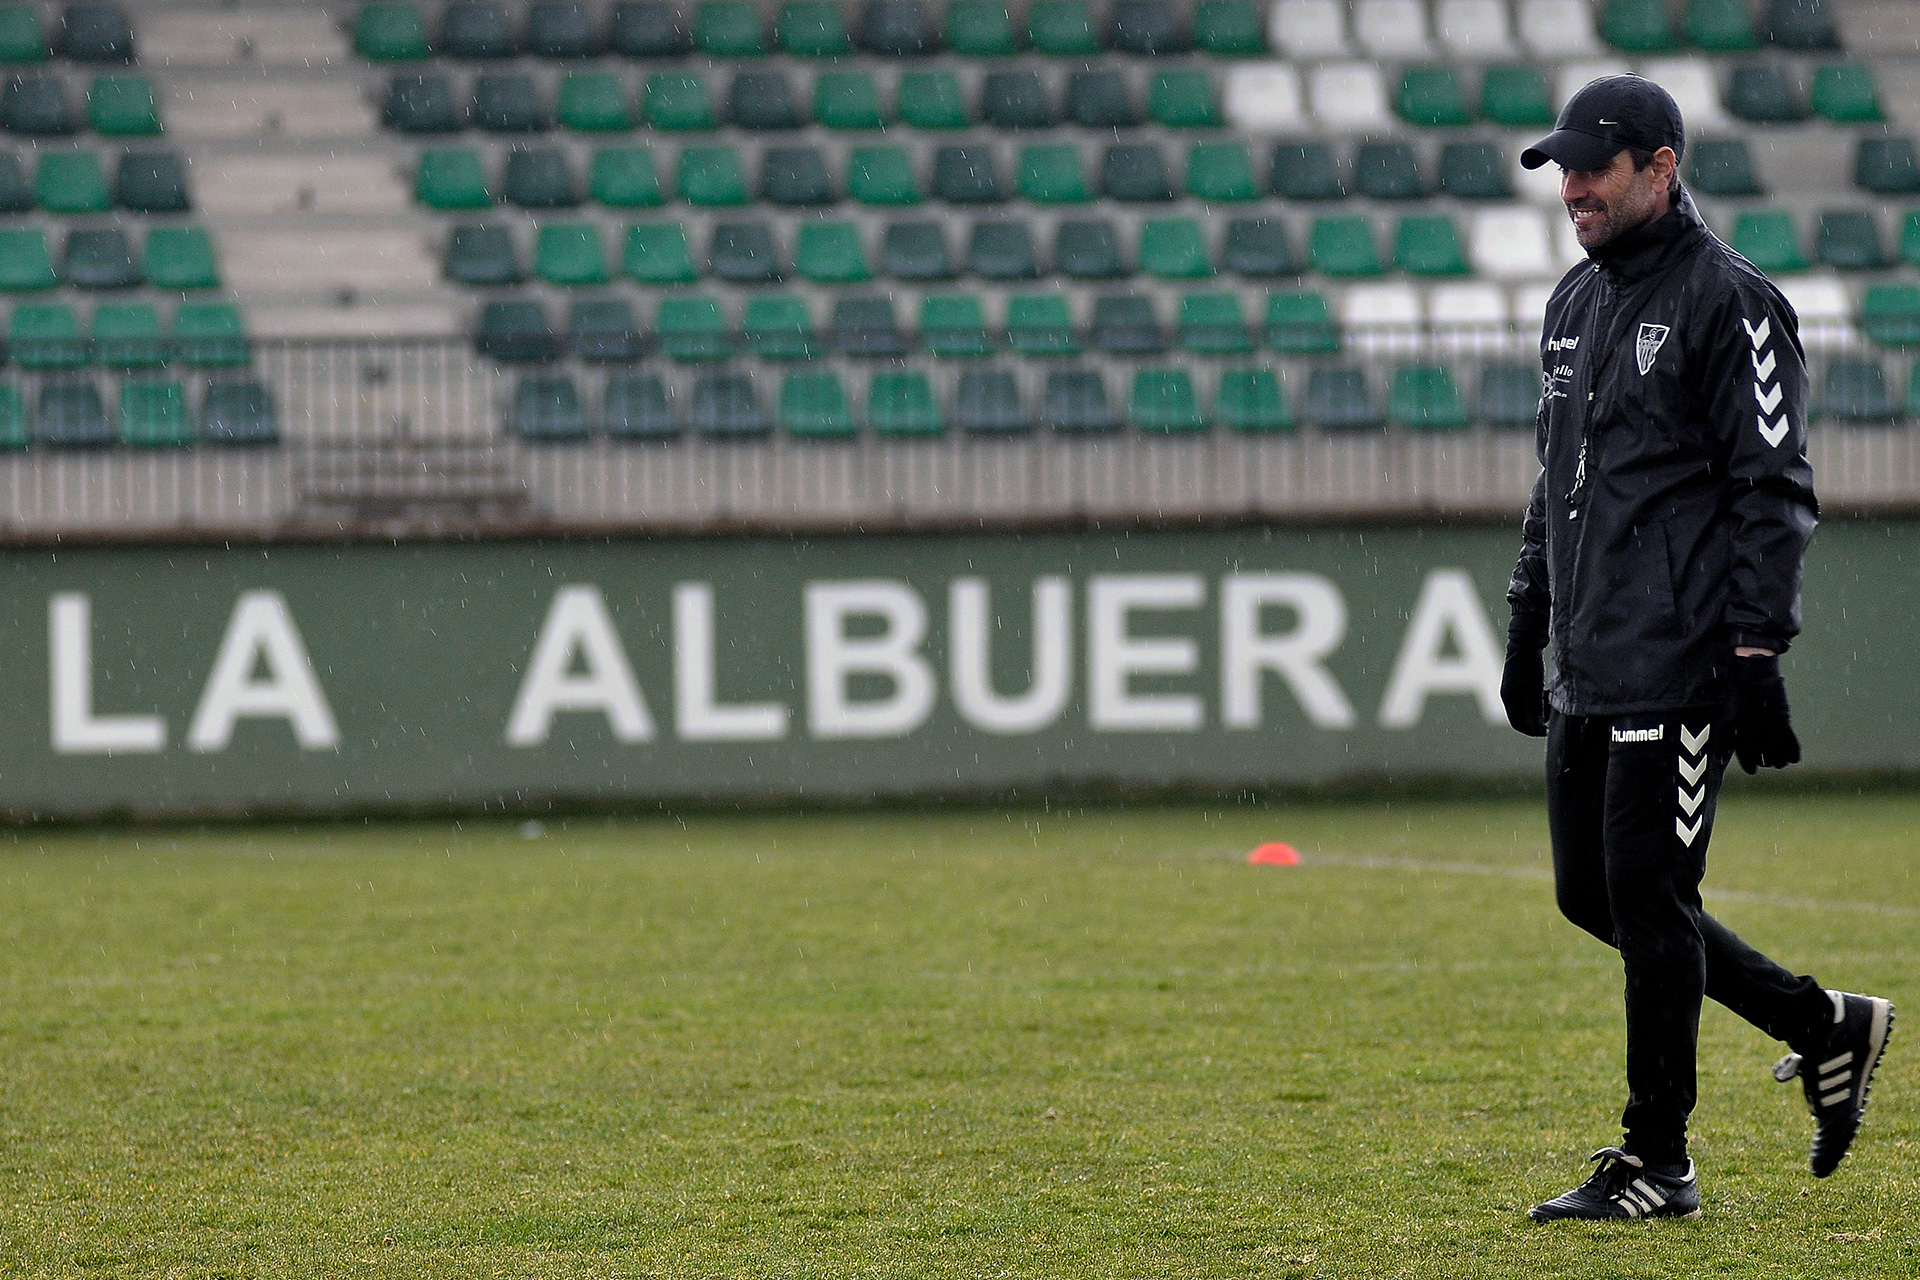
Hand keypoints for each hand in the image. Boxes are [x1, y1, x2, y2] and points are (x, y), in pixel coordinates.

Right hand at [1501, 644, 1547, 736]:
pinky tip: (1549, 694)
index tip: (1550, 730)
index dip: (1534, 731)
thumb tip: (1537, 728)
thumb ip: (1535, 708)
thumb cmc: (1529, 663)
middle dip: (1538, 721)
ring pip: (1527, 710)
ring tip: (1552, 703)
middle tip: (1553, 717)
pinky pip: (1530, 700)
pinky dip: (1540, 702)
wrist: (1526, 639)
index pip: (1519, 724)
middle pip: (1523, 718)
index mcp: (1509, 698)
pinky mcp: (1520, 683)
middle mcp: (1509, 696)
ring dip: (1540, 711)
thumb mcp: (1534, 687)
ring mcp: (1514, 689)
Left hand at [1731, 653, 1799, 773]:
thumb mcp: (1725, 719)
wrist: (1754, 677)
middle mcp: (1756, 734)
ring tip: (1779, 764)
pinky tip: (1794, 759)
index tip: (1752, 771)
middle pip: (1764, 757)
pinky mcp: (1784, 721)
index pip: (1746, 757)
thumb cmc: (1736, 697)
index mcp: (1740, 733)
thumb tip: (1718, 758)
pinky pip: (1791, 742)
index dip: (1750, 766)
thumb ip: (1723, 740)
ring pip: (1779, 753)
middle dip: (1766, 763)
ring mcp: (1771, 728)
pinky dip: (1793, 752)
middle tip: (1768, 764)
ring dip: (1780, 761)